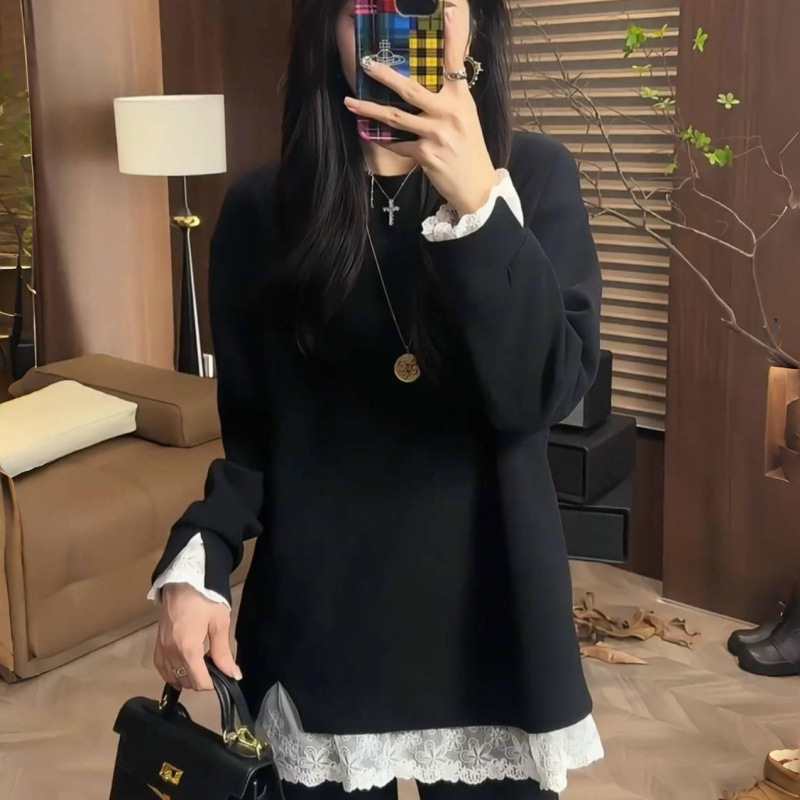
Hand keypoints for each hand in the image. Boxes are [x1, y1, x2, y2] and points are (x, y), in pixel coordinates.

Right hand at [154, 583, 241, 691]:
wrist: (183, 581)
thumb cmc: (206, 599)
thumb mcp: (219, 623)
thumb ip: (223, 652)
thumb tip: (234, 676)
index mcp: (187, 649)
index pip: (199, 681)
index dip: (213, 683)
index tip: (223, 675)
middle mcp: (171, 653)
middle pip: (185, 682)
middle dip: (202, 680)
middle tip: (214, 667)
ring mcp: (161, 649)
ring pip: (172, 678)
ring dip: (187, 677)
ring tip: (202, 665)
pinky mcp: (156, 644)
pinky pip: (162, 668)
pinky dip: (172, 673)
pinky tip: (184, 666)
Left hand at [344, 7, 499, 215]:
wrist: (476, 185)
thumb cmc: (469, 149)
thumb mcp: (466, 116)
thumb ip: (450, 96)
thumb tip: (436, 77)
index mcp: (461, 98)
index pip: (455, 63)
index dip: (453, 37)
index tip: (449, 12)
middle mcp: (449, 113)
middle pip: (411, 89)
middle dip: (385, 76)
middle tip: (366, 64)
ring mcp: (436, 134)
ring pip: (395, 118)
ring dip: (369, 110)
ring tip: (351, 102)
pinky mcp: (426, 155)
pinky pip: (399, 144)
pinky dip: (386, 142)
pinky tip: (374, 136)